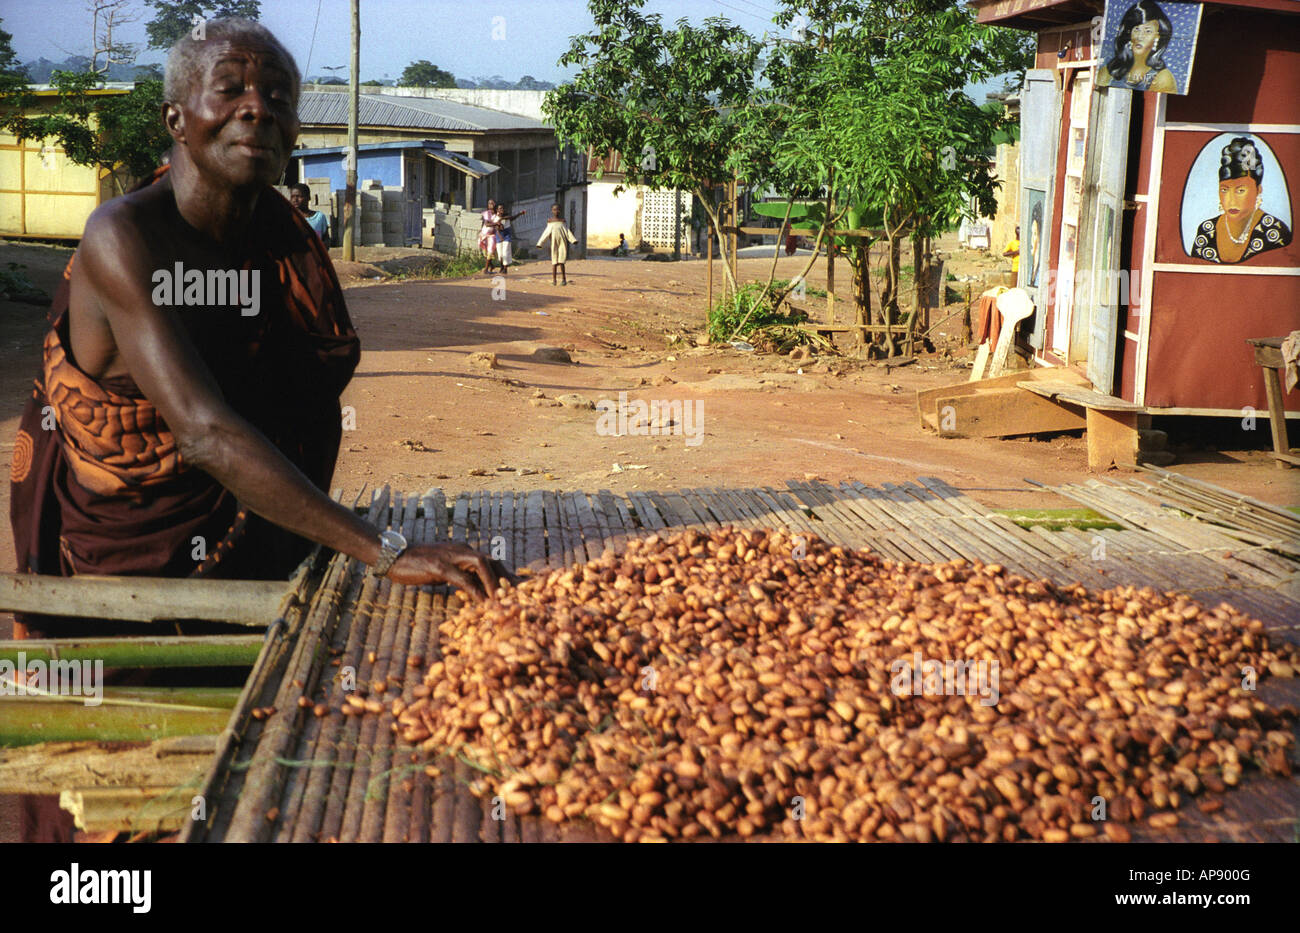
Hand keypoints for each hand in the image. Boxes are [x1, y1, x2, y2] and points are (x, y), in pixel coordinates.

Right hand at [386, 544, 513, 600]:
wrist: (394, 556)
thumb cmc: (418, 565)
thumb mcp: (445, 571)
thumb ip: (461, 576)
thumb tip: (476, 593)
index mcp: (465, 551)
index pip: (492, 562)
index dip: (506, 576)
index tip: (519, 591)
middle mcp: (462, 550)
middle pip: (492, 561)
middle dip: (507, 579)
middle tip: (519, 598)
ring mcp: (451, 556)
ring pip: (481, 565)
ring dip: (494, 583)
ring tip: (502, 601)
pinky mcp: (440, 566)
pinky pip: (463, 578)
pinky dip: (475, 590)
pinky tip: (481, 603)